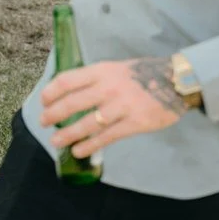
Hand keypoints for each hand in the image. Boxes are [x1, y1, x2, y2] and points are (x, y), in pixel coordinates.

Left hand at [39, 58, 187, 160]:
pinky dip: (90, 146)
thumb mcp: (116, 68)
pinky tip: (79, 151)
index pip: (68, 80)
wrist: (175, 82)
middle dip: (54, 114)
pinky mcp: (134, 123)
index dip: (51, 91)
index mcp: (102, 71)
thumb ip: (95, 79)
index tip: (43, 101)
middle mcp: (108, 87)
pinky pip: (107, 137)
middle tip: (43, 122)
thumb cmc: (142, 74)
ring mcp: (121, 106)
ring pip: (88, 123)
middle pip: (73, 102)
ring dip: (68, 134)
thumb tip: (70, 92)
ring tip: (56, 141)